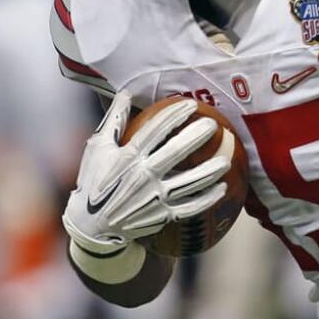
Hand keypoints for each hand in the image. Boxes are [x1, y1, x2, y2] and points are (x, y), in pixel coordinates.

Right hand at [62, 90, 233, 253]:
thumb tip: (126, 93)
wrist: (92, 225)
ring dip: (209, 170)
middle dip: (197, 137)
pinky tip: (223, 188)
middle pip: (175, 153)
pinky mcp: (161, 216)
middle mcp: (142, 176)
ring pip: (188, 182)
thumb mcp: (97, 148)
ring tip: (226, 158)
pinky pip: (190, 207)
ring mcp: (153, 198)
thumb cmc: (95, 180)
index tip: (191, 105)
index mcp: (127, 157)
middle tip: (214, 125)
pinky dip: (207, 198)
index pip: (155, 131)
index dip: (174, 115)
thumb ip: (113, 120)